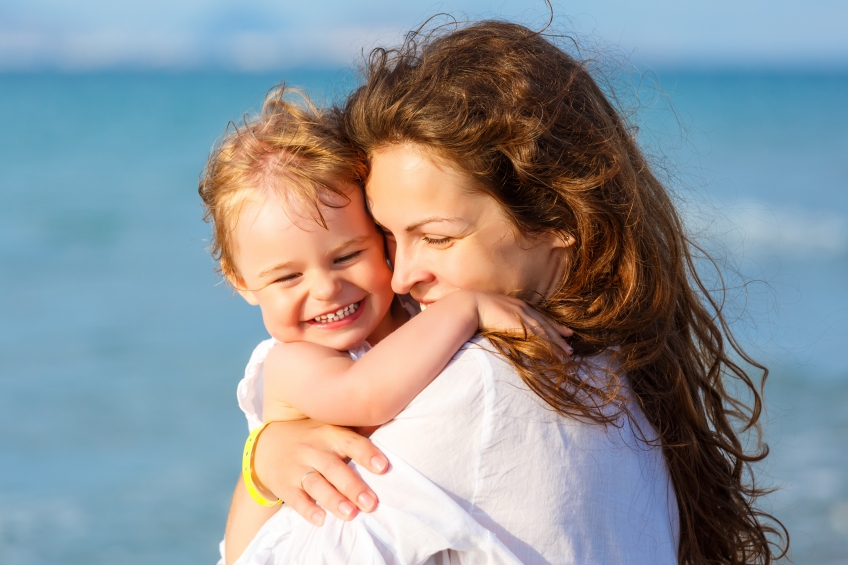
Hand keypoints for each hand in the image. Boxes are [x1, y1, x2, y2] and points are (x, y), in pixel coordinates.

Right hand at [252, 419, 388, 525]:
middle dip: (354, 487)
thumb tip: (389, 425)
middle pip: (335, 469)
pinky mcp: (285, 486)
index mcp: (328, 434)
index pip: (350, 442)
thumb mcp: (328, 428)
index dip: (367, 454)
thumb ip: (354, 433)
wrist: (265, 446)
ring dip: (334, 500)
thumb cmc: (310, 437)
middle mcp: (313, 450)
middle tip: (371, 503)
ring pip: (317, 486)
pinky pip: (296, 500)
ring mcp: (297, 468)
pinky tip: (320, 520)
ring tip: (351, 514)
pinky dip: (308, 510)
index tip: (383, 467)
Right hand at [469, 291, 573, 354]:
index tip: (562, 329)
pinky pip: (539, 339)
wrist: (470, 305)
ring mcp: (522, 317)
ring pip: (545, 332)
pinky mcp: (520, 326)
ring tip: (567, 354)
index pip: (538, 315)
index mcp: (516, 305)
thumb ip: (497, 317)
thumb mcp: (489, 311)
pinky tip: (556, 354)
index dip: (551, 323)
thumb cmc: (473, 309)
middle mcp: (522, 309)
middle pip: (545, 323)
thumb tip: (496, 323)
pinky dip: (549, 346)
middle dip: (558, 333)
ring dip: (557, 343)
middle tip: (570, 340)